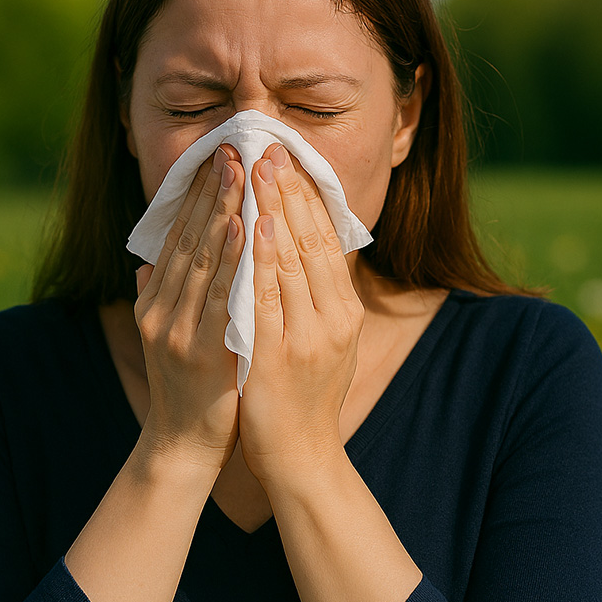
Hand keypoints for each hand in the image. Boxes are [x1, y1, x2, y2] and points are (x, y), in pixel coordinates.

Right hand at [134, 146, 245, 471]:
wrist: (182, 445)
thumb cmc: (185, 387)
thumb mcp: (165, 337)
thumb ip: (155, 297)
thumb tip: (147, 264)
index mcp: (154, 301)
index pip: (177, 237)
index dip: (197, 196)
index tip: (217, 159)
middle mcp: (160, 308)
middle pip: (188, 238)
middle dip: (211, 191)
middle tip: (232, 148)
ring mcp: (177, 328)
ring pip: (202, 258)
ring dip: (222, 211)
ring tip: (239, 172)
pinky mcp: (199, 349)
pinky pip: (220, 294)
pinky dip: (232, 258)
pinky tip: (246, 226)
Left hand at [239, 143, 364, 484]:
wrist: (301, 454)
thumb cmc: (307, 392)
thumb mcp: (324, 338)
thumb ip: (314, 295)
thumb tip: (296, 245)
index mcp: (345, 309)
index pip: (326, 240)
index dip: (307, 197)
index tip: (288, 159)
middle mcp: (335, 317)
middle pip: (312, 240)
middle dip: (290, 190)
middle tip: (271, 147)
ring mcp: (310, 336)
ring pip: (293, 260)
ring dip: (276, 210)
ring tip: (260, 169)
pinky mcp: (282, 355)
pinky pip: (270, 297)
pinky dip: (264, 258)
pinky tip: (255, 225)